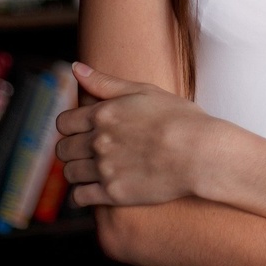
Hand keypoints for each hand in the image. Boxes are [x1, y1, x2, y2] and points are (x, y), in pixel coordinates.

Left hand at [54, 61, 217, 207]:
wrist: (202, 152)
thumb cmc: (180, 118)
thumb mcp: (144, 91)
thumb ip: (106, 82)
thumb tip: (75, 67)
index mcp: (103, 114)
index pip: (63, 122)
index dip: (70, 127)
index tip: (81, 131)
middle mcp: (98, 141)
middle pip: (63, 149)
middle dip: (71, 149)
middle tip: (86, 151)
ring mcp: (105, 168)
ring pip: (69, 173)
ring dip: (76, 171)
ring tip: (91, 170)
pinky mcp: (114, 193)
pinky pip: (80, 197)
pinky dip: (82, 195)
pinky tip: (92, 190)